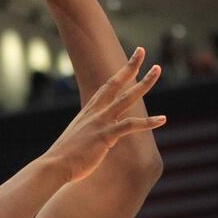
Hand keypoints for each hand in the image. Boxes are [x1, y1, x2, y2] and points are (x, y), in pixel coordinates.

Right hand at [43, 47, 164, 182]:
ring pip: (127, 98)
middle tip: (142, 51)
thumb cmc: (65, 158)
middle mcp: (95, 112)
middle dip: (130, 66)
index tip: (130, 63)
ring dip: (144, 83)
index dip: (120, 74)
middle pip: (116, 83)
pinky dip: (148, 122)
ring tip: (157, 70)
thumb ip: (93, 135)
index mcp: (89, 112)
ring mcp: (100, 122)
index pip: (107, 87)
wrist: (54, 166)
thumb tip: (104, 140)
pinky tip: (163, 119)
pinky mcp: (105, 135)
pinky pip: (130, 126)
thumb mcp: (80, 140)